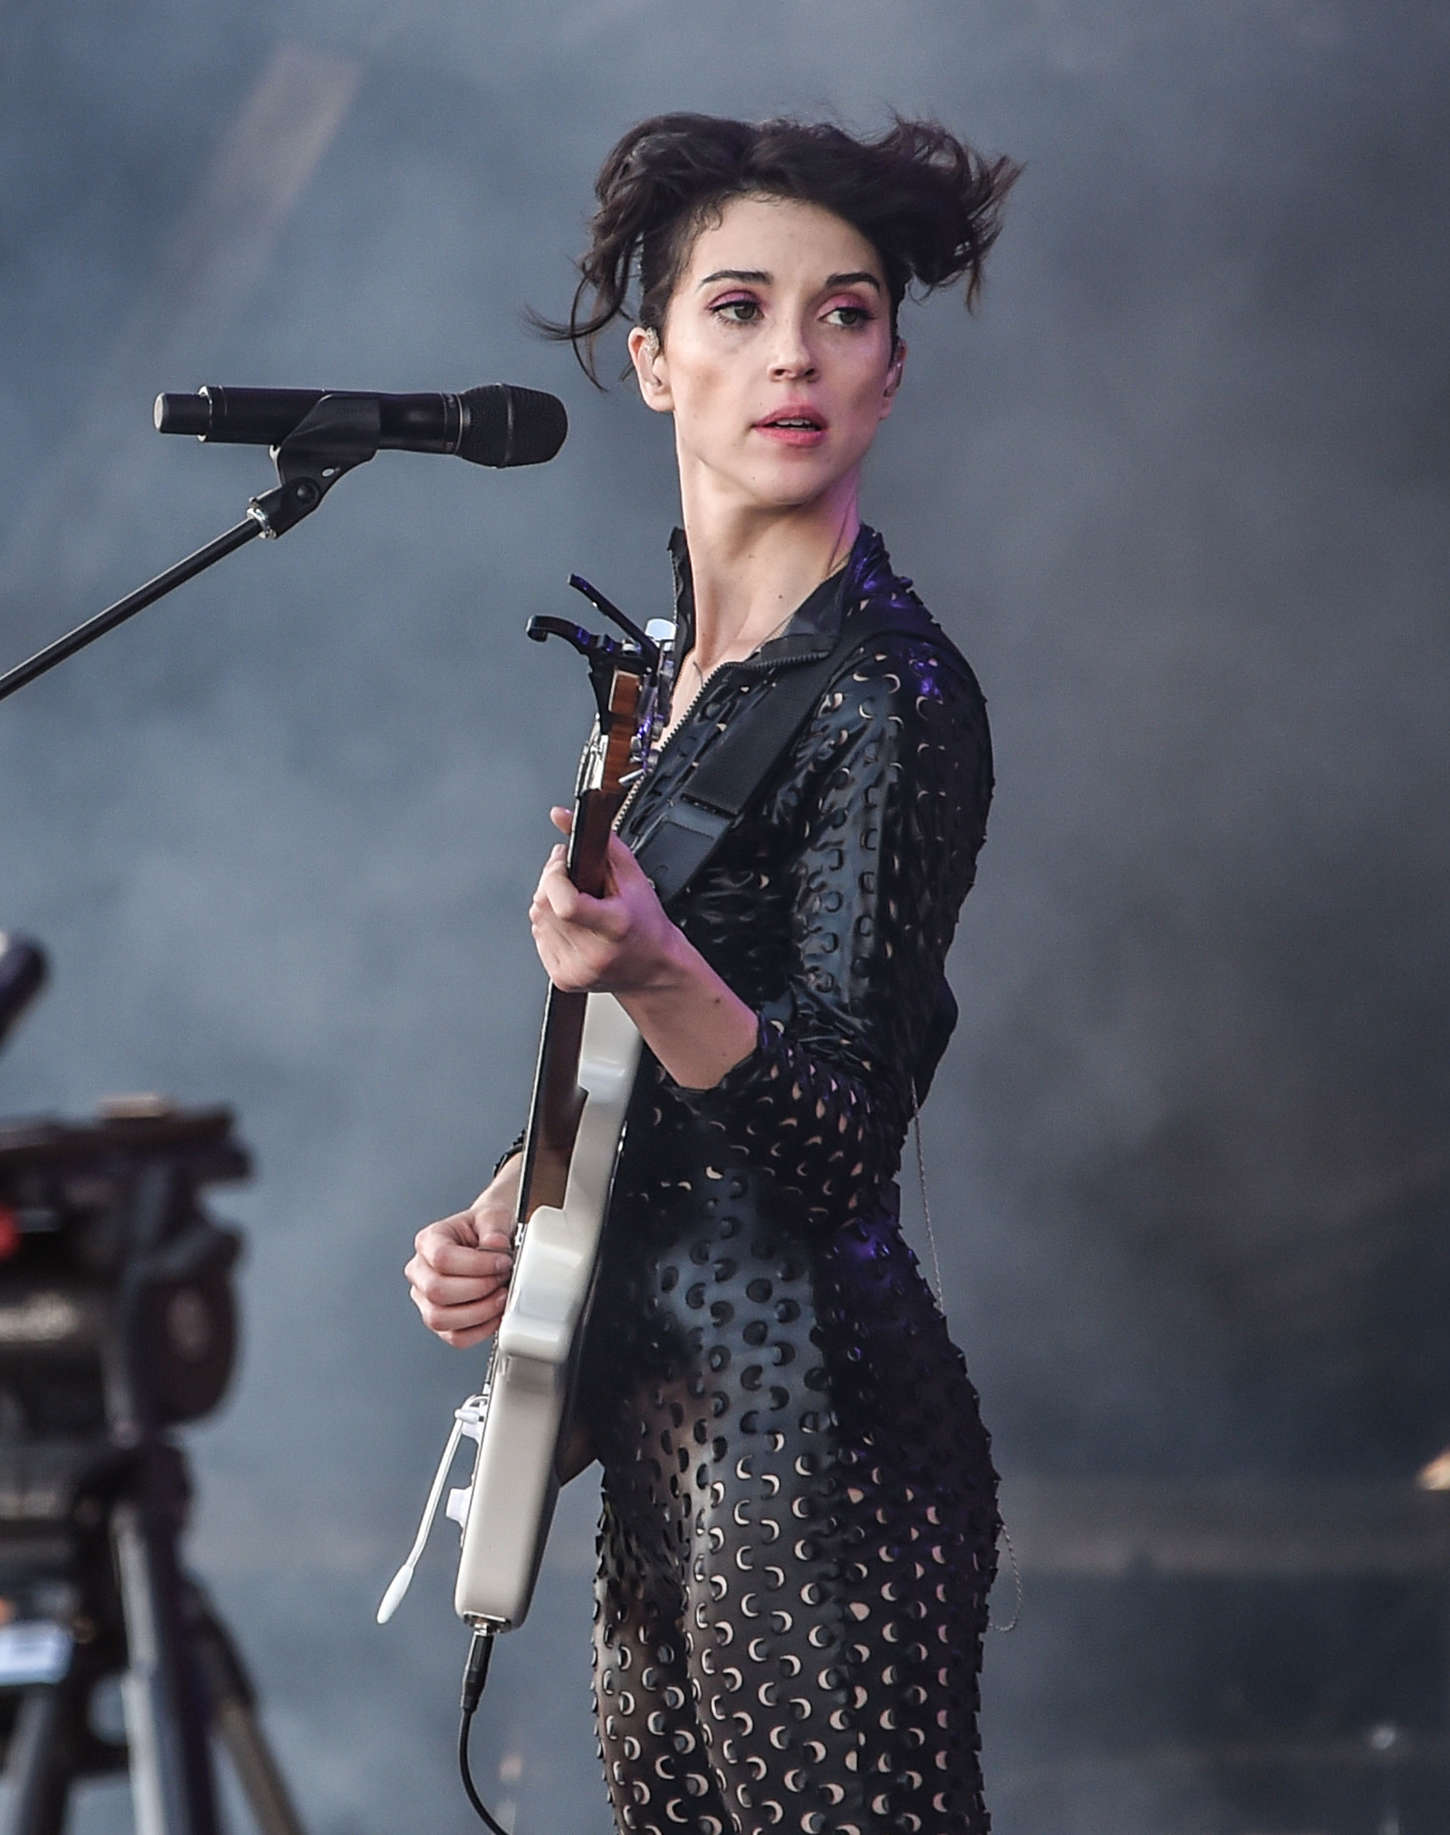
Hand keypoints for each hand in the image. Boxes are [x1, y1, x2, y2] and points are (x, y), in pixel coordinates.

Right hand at [405, 1157, 517, 1348]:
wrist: (489, 1239)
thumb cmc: (486, 1228)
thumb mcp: (494, 1214)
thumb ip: (494, 1225)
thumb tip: (495, 1244)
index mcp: (428, 1241)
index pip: (442, 1258)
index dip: (477, 1264)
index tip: (503, 1261)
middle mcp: (420, 1271)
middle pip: (437, 1291)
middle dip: (479, 1289)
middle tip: (502, 1279)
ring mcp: (425, 1299)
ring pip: (440, 1319)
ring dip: (478, 1312)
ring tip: (500, 1297)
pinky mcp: (440, 1321)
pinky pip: (454, 1337)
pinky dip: (479, 1331)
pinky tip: (496, 1314)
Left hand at [529, 806, 681, 994]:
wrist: (654, 970)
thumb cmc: (646, 924)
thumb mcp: (634, 876)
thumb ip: (599, 840)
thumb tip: (561, 816)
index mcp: (615, 926)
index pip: (565, 903)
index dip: (555, 875)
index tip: (564, 863)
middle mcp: (594, 952)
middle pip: (544, 906)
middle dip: (552, 883)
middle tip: (574, 880)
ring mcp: (576, 968)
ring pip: (536, 920)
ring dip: (550, 904)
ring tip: (578, 906)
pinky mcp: (563, 978)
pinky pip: (538, 937)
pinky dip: (550, 925)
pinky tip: (573, 926)